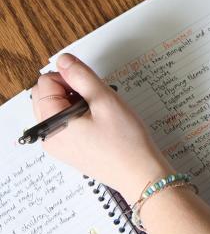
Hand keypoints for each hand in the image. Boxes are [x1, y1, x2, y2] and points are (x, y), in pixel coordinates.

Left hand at [32, 54, 171, 202]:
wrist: (139, 173)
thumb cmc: (125, 141)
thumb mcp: (104, 100)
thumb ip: (81, 76)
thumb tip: (64, 59)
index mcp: (52, 124)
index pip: (44, 84)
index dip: (68, 76)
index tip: (91, 85)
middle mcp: (49, 137)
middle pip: (46, 96)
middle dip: (69, 88)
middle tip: (96, 97)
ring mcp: (58, 145)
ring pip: (56, 108)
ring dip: (75, 100)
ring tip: (100, 110)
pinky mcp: (69, 149)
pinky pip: (64, 122)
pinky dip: (79, 114)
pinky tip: (100, 120)